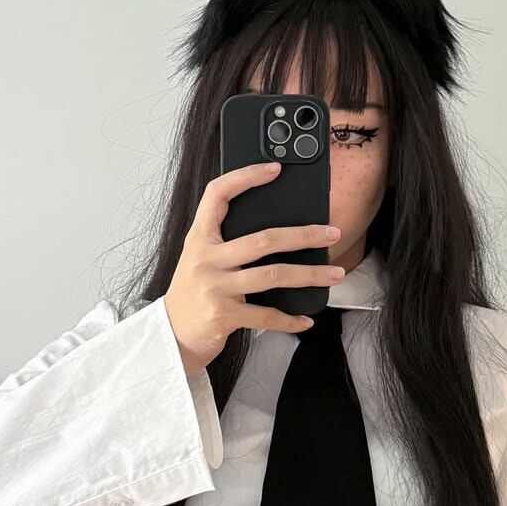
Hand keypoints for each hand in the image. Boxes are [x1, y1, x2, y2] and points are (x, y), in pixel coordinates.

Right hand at [164, 161, 344, 375]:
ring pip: (273, 276)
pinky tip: (306, 318)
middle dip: (304, 235)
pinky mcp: (224, 315)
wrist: (171, 335)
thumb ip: (225, 242)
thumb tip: (276, 231)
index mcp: (199, 238)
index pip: (218, 194)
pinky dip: (290, 319)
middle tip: (332, 233)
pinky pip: (266, 315)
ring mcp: (215, 288)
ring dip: (310, 275)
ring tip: (335, 273)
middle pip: (263, 239)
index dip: (245, 177)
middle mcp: (206, 259)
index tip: (274, 170)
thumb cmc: (193, 293)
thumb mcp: (199, 258)